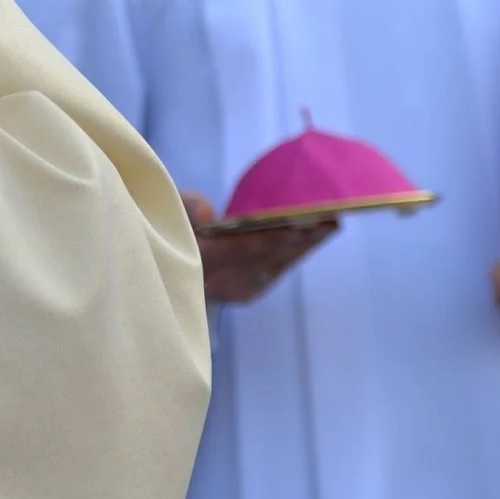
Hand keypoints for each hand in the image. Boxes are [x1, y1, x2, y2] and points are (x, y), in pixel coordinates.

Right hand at [183, 191, 336, 303]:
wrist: (172, 265)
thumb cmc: (174, 226)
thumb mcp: (169, 208)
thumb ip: (187, 204)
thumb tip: (210, 212)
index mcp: (196, 260)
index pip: (238, 250)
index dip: (269, 239)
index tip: (298, 227)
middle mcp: (218, 282)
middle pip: (266, 258)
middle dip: (298, 240)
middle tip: (328, 220)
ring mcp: (235, 291)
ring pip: (277, 265)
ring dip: (305, 246)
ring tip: (330, 222)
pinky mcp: (247, 294)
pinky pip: (278, 269)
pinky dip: (298, 251)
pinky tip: (318, 235)